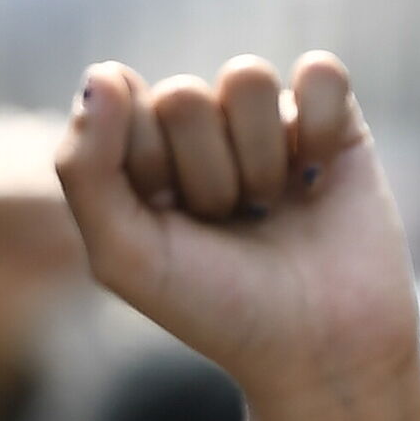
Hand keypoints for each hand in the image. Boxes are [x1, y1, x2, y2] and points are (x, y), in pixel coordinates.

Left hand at [60, 52, 419, 420]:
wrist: (320, 348)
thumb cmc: (214, 308)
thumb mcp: (124, 255)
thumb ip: (85, 167)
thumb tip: (101, 72)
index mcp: (136, 156)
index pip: (120, 107)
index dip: (147, 171)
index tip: (170, 223)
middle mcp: (197, 131)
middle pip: (181, 95)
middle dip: (204, 173)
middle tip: (227, 224)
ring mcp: (265, 122)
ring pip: (247, 79)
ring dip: (259, 158)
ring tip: (269, 207)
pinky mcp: (334, 121)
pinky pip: (320, 73)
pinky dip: (320, 126)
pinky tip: (317, 174)